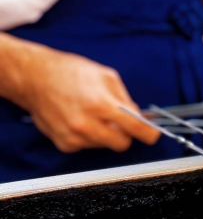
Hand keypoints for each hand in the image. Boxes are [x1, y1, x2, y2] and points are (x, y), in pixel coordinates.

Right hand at [18, 45, 159, 153]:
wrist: (34, 78)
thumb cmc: (69, 72)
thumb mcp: (106, 76)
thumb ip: (125, 99)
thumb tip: (140, 117)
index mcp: (101, 104)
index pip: (134, 128)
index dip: (148, 134)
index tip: (152, 135)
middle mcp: (87, 124)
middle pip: (122, 144)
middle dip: (126, 134)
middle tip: (120, 122)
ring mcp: (74, 137)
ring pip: (105, 146)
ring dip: (106, 134)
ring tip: (93, 114)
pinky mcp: (64, 144)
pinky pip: (88, 146)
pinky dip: (89, 137)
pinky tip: (80, 120)